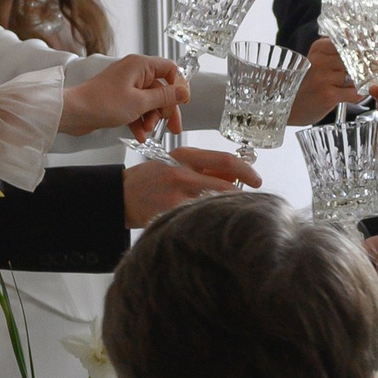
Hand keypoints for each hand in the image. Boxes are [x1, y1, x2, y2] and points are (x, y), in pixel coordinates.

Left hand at [60, 54, 186, 137]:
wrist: (73, 113)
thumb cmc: (103, 104)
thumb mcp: (140, 102)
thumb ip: (164, 97)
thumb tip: (184, 91)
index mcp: (140, 66)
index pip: (169, 69)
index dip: (178, 86)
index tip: (182, 103)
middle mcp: (134, 72)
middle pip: (161, 89)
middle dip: (165, 110)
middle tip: (173, 129)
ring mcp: (125, 85)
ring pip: (149, 101)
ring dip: (151, 118)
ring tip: (147, 132)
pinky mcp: (118, 98)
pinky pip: (136, 108)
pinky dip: (139, 121)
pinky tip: (139, 136)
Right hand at [125, 146, 259, 226]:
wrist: (120, 195)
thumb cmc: (151, 179)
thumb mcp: (176, 162)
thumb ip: (204, 167)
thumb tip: (236, 173)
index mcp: (185, 156)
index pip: (226, 159)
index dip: (246, 171)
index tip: (256, 180)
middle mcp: (182, 172)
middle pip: (225, 185)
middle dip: (240, 195)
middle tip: (248, 201)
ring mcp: (177, 194)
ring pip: (215, 202)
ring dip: (225, 207)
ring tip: (225, 211)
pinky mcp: (170, 212)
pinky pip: (199, 216)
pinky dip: (208, 218)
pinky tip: (207, 221)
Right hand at [291, 37, 361, 122]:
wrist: (289, 107)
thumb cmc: (305, 84)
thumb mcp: (315, 60)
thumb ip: (334, 50)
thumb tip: (357, 38)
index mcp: (318, 48)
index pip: (348, 43)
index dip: (359, 50)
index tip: (367, 54)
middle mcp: (319, 61)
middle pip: (354, 60)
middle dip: (361, 68)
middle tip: (363, 74)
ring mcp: (323, 78)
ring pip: (356, 76)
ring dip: (359, 83)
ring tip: (351, 87)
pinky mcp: (329, 95)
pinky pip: (354, 92)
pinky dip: (357, 95)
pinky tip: (351, 96)